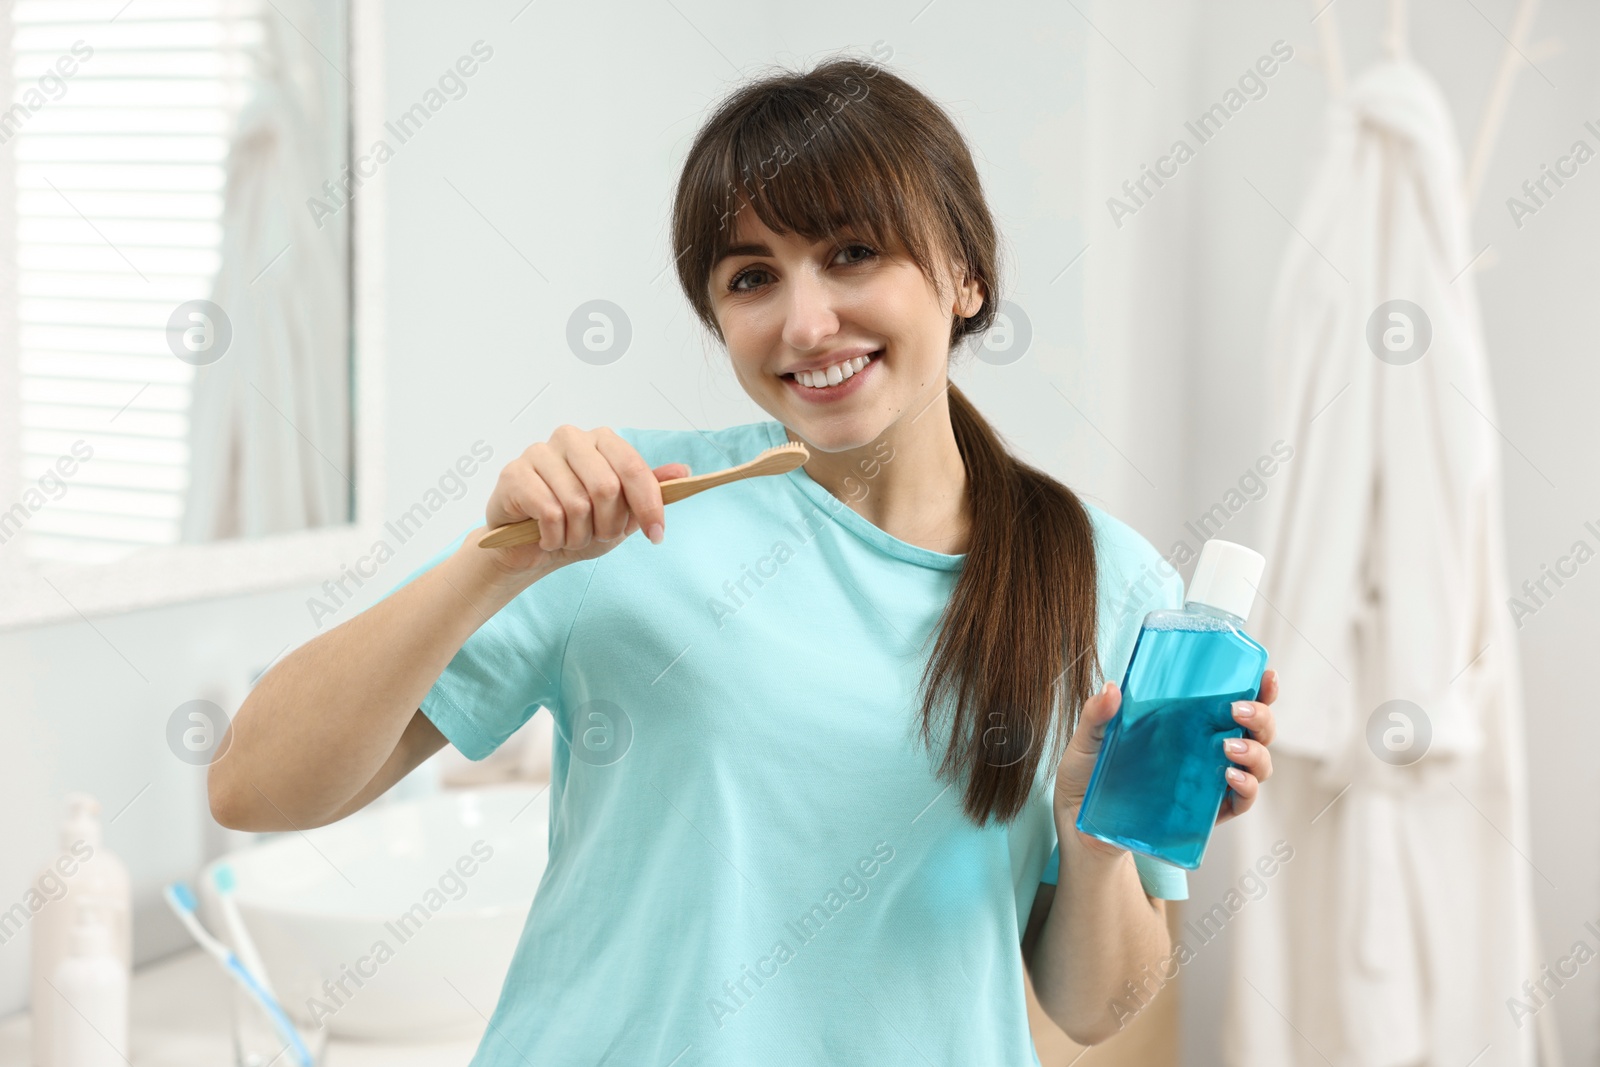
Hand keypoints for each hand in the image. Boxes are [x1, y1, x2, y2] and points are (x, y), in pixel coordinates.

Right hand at [476, 425, 689, 580]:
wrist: (528, 547)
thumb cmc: (576, 524)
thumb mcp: (621, 512)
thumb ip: (648, 490)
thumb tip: (683, 472)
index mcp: (600, 440)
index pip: (633, 467)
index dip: (649, 505)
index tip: (656, 535)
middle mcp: (570, 438)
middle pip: (606, 487)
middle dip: (609, 525)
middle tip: (598, 537)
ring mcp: (539, 453)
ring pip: (577, 504)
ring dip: (578, 536)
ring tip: (569, 537)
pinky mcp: (514, 474)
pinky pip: (549, 513)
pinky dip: (554, 537)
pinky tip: (548, 538)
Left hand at [1053, 668, 1280, 854]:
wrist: (1081, 823)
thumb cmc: (1088, 776)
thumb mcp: (1087, 742)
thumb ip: (1097, 715)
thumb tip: (1112, 688)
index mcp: (1187, 723)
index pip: (1234, 701)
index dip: (1259, 690)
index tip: (1266, 676)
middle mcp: (1206, 748)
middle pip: (1256, 730)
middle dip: (1261, 717)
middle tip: (1238, 712)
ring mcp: (1210, 780)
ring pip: (1258, 763)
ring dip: (1255, 753)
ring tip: (1229, 748)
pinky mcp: (1208, 813)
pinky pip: (1241, 801)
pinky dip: (1245, 788)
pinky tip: (1230, 776)